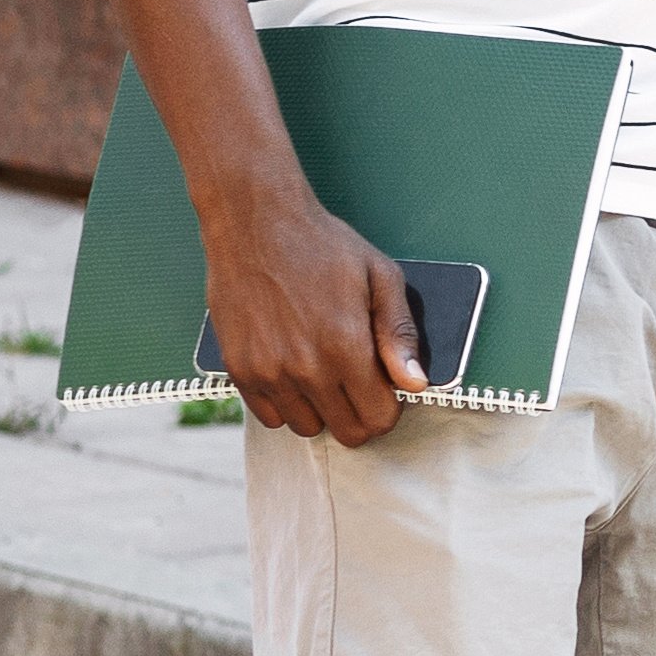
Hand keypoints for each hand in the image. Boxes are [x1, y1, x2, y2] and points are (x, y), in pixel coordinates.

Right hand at [199, 187, 424, 441]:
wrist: (256, 225)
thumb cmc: (324, 246)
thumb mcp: (381, 277)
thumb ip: (399, 334)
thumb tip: (416, 382)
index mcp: (346, 346)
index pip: (378, 417)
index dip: (390, 407)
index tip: (388, 389)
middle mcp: (305, 368)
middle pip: (346, 431)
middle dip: (362, 414)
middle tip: (361, 385)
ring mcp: (268, 372)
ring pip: (306, 427)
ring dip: (323, 409)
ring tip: (326, 373)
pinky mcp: (239, 370)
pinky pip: (269, 416)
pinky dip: (287, 404)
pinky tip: (295, 373)